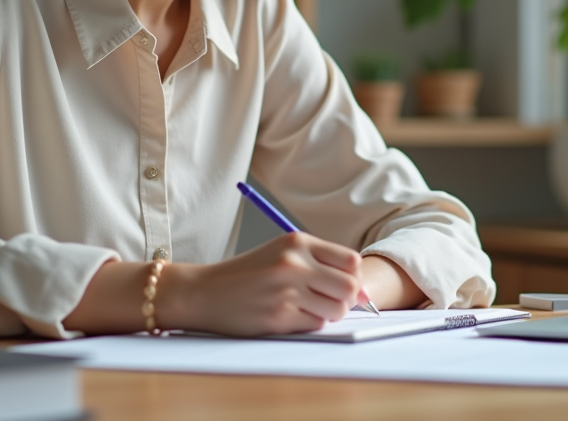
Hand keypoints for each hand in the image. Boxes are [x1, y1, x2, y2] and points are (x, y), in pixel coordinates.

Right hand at [160, 232, 362, 336]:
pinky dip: (309, 323)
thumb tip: (363, 293)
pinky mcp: (278, 317)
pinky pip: (315, 325)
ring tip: (307, 308)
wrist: (204, 292)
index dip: (353, 276)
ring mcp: (286, 291)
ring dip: (328, 313)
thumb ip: (321, 265)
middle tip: (329, 301)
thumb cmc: (247, 274)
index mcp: (298, 242)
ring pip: (336, 310)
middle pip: (350, 287)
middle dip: (346, 299)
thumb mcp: (282, 253)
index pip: (351, 260)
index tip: (343, 285)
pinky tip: (289, 315)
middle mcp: (294, 263)